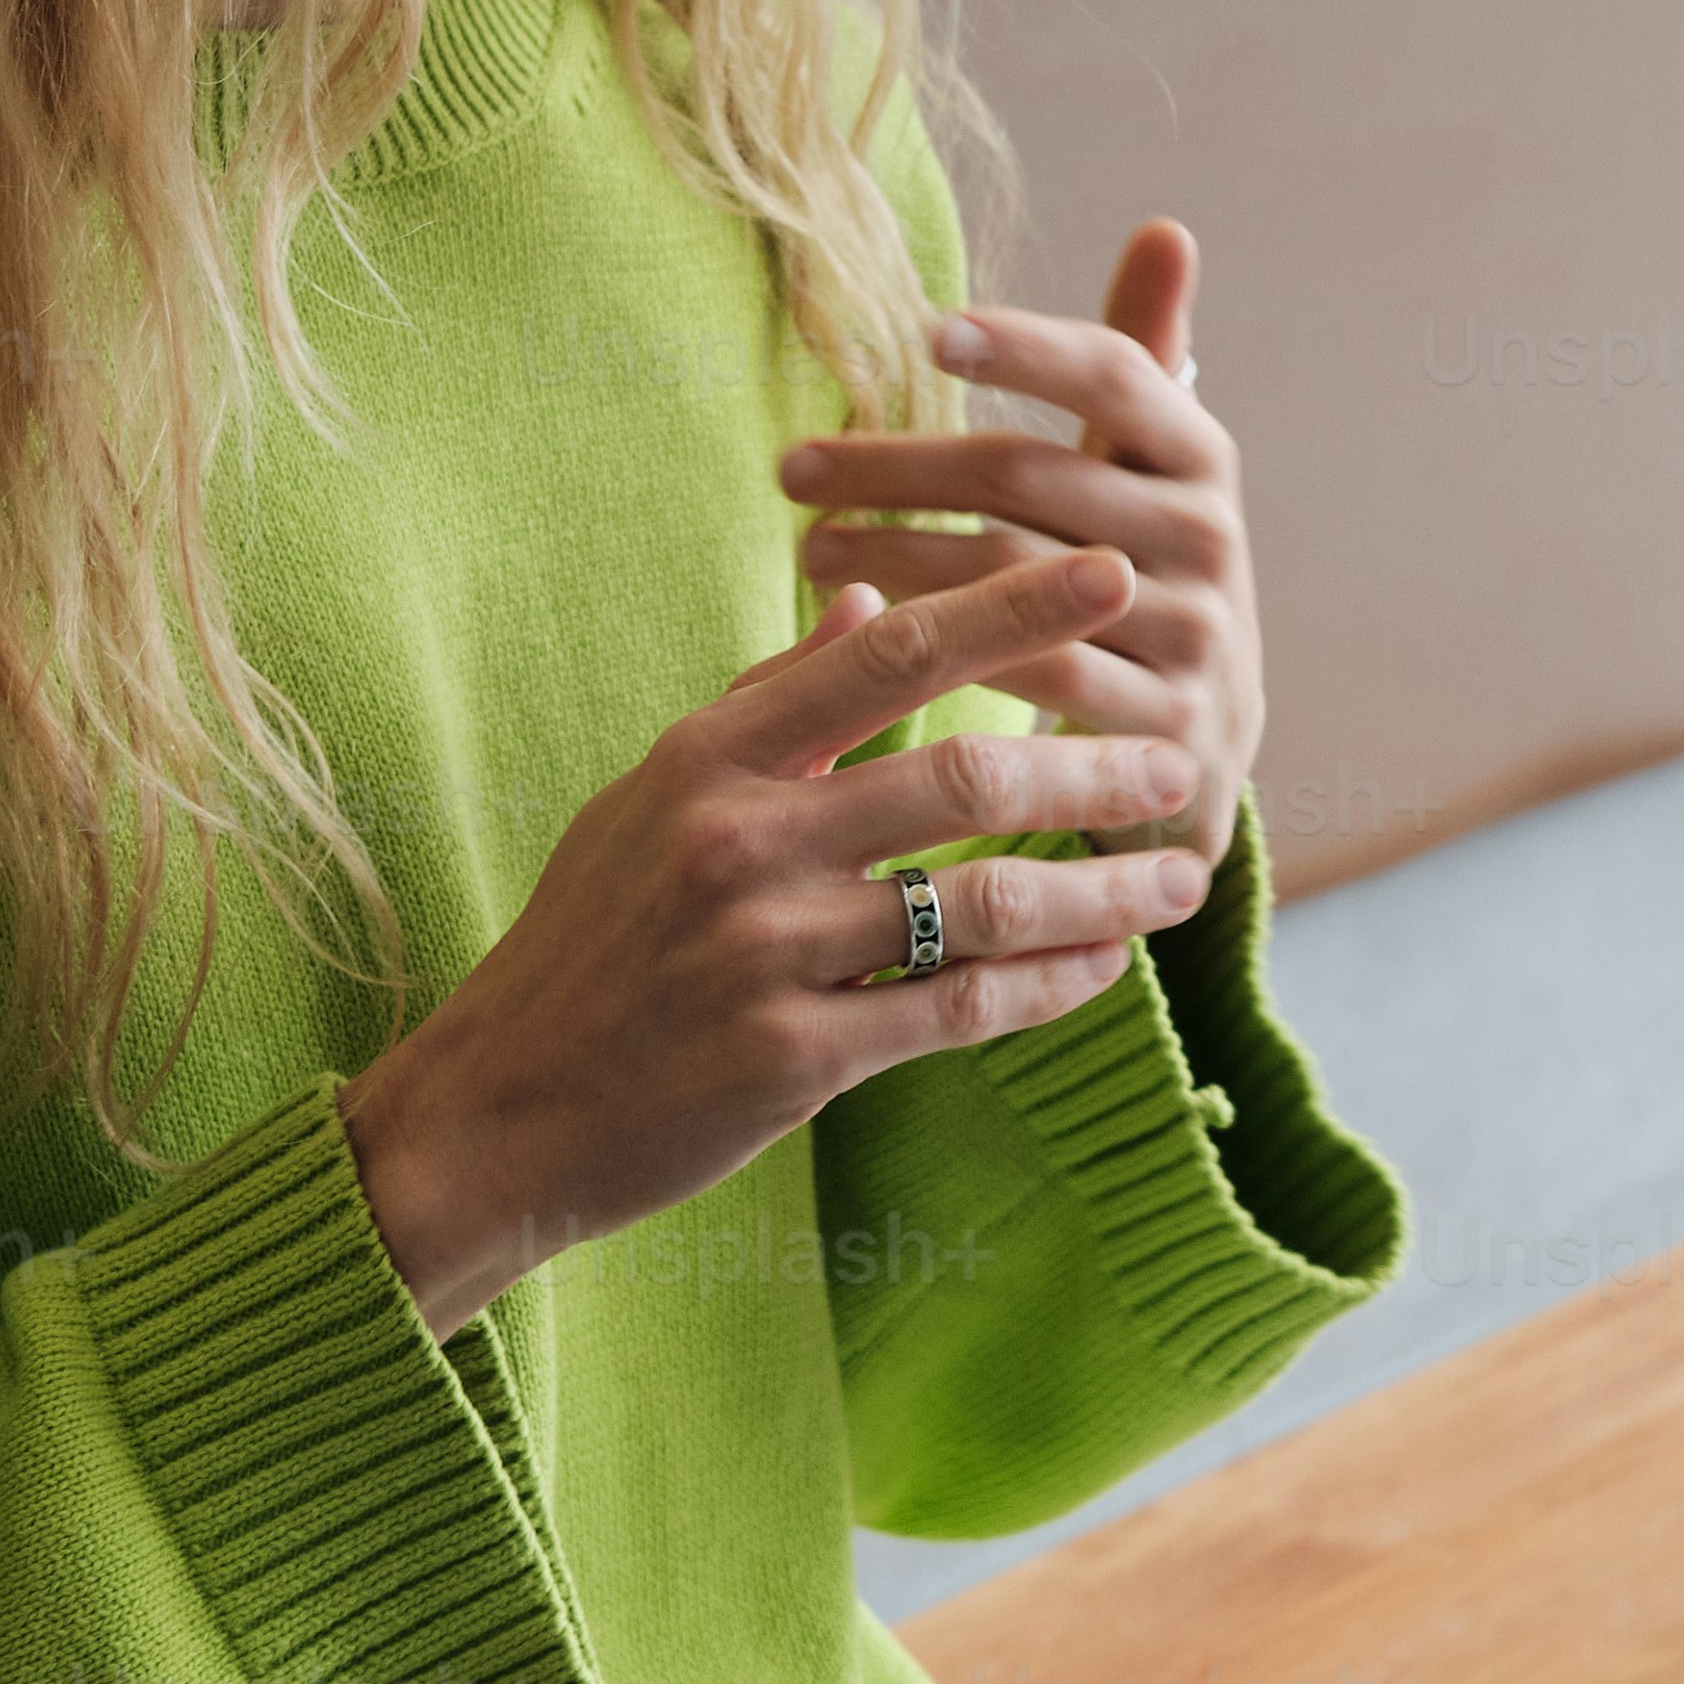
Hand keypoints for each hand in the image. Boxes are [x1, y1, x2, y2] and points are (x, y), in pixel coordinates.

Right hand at [336, 545, 1207, 1339]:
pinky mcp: (791, 1060)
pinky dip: (1046, 988)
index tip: (1115, 574)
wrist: (501, 1109)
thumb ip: (767, 707)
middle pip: (958, 777)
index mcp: (707, 759)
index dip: (1012, 608)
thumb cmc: (588, 945)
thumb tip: (866, 601)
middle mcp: (736, 842)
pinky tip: (1102, 971)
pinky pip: (957, 1012)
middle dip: (1092, 770)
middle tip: (1182, 761)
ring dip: (1099, 892)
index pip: (885, 654)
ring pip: (978, 904)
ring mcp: (764, 954)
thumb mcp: (650, 801)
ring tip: (1178, 880)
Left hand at [778, 217, 1263, 875]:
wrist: (1201, 749)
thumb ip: (1141, 364)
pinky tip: (865, 641)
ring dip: (897, 560)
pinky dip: (944, 656)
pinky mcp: (1162, 732)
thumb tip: (1166, 229)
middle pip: (1032, 478)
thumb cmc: (1144, 580)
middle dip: (900, 469)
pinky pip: (1033, 681)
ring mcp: (1196, 638)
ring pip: (1017, 581)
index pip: (1115, 377)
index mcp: (1202, 459)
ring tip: (809, 551)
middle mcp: (1212, 540)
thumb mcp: (1152, 475)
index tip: (929, 335)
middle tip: (793, 469)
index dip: (1025, 348)